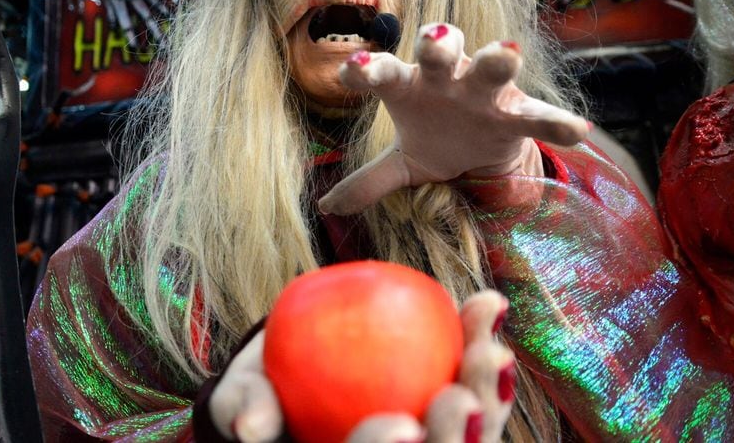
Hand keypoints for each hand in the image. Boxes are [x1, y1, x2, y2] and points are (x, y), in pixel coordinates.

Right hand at [210, 291, 517, 442]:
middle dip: (459, 440)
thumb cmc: (263, 389)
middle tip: (463, 400)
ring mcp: (437, 439)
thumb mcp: (243, 397)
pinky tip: (487, 304)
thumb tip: (253, 426)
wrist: (295, 369)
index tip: (404, 428)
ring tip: (490, 349)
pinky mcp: (461, 410)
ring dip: (490, 394)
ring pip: (477, 436)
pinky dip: (481, 343)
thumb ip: (245, 408)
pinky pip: (481, 384)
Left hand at [318, 23, 588, 215]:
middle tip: (434, 40)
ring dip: (498, 57)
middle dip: (438, 42)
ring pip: (490, 64)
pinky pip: (539, 114)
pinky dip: (557, 122)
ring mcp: (485, 92)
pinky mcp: (518, 113)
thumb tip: (326, 206)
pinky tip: (577, 133)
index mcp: (409, 86)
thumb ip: (369, 181)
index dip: (367, 70)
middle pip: (439, 50)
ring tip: (508, 52)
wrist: (482, 146)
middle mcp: (447, 78)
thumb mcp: (403, 162)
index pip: (383, 72)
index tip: (351, 72)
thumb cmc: (436, 138)